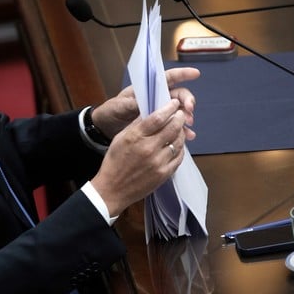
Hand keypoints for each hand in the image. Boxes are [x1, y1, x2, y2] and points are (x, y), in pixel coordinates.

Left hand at [90, 66, 199, 139]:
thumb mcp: (119, 106)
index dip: (182, 74)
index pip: (167, 78)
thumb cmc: (111, 111)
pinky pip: (173, 126)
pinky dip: (181, 131)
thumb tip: (144, 104)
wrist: (105, 127)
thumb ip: (132, 104)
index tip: (195, 74)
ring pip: (178, 111)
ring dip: (186, 117)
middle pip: (178, 95)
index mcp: (147, 89)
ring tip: (189, 124)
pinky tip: (188, 136)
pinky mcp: (158, 125)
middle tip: (189, 110)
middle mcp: (155, 99)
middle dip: (187, 101)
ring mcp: (158, 112)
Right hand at [91, 99, 187, 217]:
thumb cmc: (114, 162)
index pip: (158, 117)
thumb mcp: (120, 138)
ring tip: (179, 129)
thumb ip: (136, 125)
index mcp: (135, 137)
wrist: (112, 189)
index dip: (169, 108)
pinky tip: (177, 146)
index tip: (174, 103)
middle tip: (180, 114)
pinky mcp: (164, 174)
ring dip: (181, 133)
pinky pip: (179, 157)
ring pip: (178, 142)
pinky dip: (180, 149)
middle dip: (179, 118)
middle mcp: (148, 148)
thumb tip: (151, 112)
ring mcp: (158, 162)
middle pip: (172, 127)